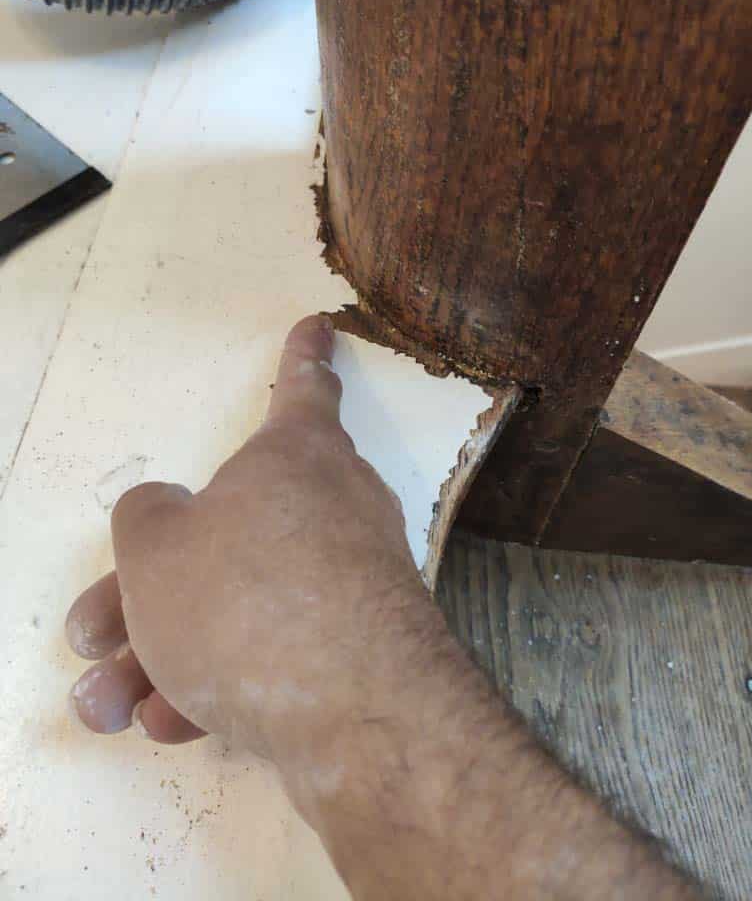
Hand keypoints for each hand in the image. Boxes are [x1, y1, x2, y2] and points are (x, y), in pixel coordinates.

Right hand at [66, 315, 422, 817]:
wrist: (352, 714)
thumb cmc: (245, 601)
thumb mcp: (156, 550)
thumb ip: (148, 519)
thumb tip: (166, 515)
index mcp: (296, 456)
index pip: (301, 389)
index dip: (304, 356)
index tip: (322, 325)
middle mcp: (335, 508)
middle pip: (232, 534)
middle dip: (152, 593)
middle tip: (95, 634)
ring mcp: (354, 584)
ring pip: (242, 607)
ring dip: (168, 657)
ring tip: (111, 703)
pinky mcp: (360, 654)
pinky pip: (277, 655)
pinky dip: (223, 683)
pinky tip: (174, 722)